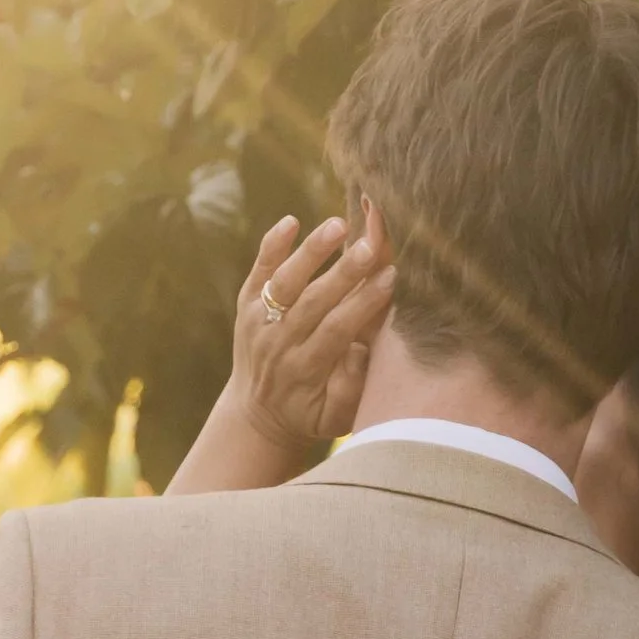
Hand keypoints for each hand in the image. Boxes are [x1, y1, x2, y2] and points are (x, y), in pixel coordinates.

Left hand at [235, 212, 396, 458]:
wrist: (258, 414)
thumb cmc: (311, 413)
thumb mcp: (336, 416)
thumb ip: (351, 387)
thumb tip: (363, 349)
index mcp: (304, 371)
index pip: (337, 330)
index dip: (364, 303)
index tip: (392, 276)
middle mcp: (278, 344)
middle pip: (313, 302)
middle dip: (344, 272)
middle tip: (371, 244)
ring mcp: (259, 322)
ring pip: (286, 283)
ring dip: (312, 252)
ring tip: (338, 224)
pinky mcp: (247, 305)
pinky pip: (258, 273)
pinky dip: (271, 247)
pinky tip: (291, 221)